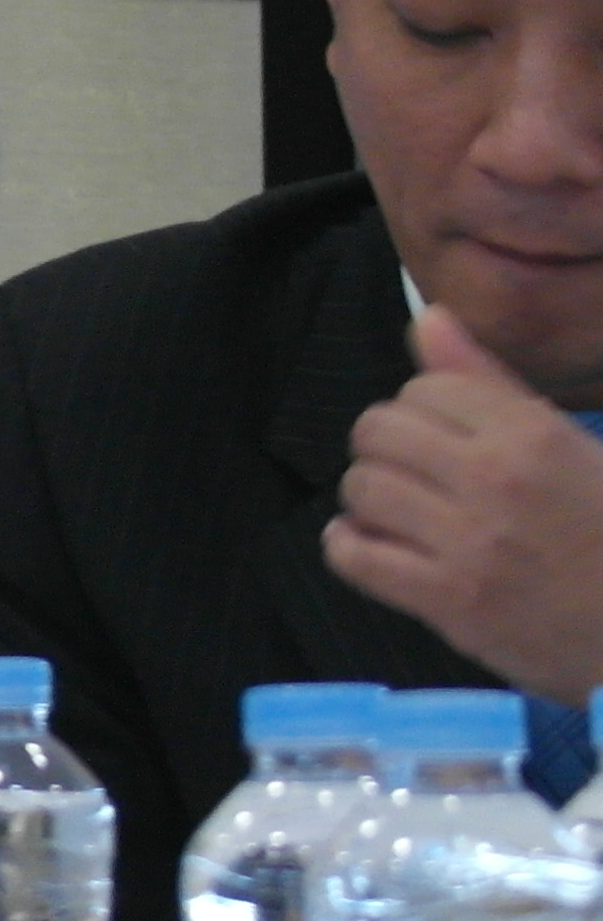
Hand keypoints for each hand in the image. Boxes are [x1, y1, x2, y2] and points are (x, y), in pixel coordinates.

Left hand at [326, 299, 602, 702]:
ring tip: (397, 510)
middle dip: (386, 447)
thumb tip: (427, 318)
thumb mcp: (571, 446)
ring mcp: (469, 544)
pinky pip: (356, 557)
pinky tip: (371, 544)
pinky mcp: (449, 601)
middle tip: (412, 471)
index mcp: (532, 435)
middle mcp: (495, 480)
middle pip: (378, 431)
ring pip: (362, 489)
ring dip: (369, 497)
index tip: (440, 434)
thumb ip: (490, 382)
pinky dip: (349, 547)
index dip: (423, 408)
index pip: (424, 389)